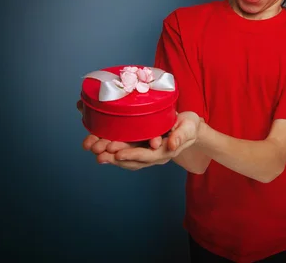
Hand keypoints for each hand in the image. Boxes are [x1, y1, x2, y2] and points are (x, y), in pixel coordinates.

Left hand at [78, 100, 200, 169]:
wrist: (190, 127)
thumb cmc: (190, 125)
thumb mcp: (189, 127)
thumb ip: (181, 135)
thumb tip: (172, 145)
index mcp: (166, 152)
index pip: (147, 156)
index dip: (132, 155)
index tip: (118, 154)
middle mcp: (154, 156)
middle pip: (133, 161)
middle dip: (115, 158)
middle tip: (99, 155)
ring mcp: (147, 153)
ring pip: (127, 159)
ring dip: (111, 157)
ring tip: (96, 152)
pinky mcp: (142, 148)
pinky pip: (126, 153)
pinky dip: (113, 152)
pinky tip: (101, 148)